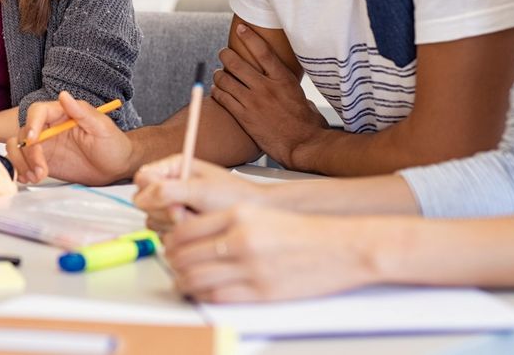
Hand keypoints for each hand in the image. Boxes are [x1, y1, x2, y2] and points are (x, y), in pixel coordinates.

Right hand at [5, 91, 135, 184]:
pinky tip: (32, 179)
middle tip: (41, 170)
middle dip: (27, 153)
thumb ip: (82, 112)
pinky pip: (23, 163)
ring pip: (18, 148)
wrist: (116, 167)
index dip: (31, 124)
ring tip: (37, 177)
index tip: (33, 140)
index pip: (37, 112)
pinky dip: (22, 171)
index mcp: (61, 114)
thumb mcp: (102, 127)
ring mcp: (44, 145)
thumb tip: (64, 96)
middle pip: (23, 133)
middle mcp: (49, 127)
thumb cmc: (113, 144)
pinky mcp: (43, 161)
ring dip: (22, 164)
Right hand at [133, 154, 265, 233]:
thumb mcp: (201, 191)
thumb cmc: (236, 197)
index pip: (142, 179)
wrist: (257, 215)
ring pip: (153, 220)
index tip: (172, 200)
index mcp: (173, 168)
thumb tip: (141, 197)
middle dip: (166, 211)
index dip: (152, 192)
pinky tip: (197, 228)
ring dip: (174, 224)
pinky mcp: (177, 225)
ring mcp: (173, 206)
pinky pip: (163, 234)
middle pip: (145, 202)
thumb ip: (168, 191)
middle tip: (188, 211)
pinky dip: (180, 235)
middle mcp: (170, 186)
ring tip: (197, 219)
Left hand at [163, 205, 373, 302]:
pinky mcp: (262, 292)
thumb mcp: (258, 215)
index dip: (172, 241)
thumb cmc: (300, 231)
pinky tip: (204, 293)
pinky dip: (203, 297)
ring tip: (185, 282)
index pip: (184, 230)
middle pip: (185, 255)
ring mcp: (250, 267)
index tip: (171, 246)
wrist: (341, 247)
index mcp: (237, 215)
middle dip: (174, 263)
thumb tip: (190, 236)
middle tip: (174, 266)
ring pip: (196, 279)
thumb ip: (224, 223)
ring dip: (184, 282)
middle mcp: (240, 239)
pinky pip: (217, 297)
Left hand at [211, 24, 327, 167]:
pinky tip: (217, 91)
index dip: (249, 37)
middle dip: (226, 55)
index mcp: (283, 80)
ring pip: (225, 80)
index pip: (263, 52)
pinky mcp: (244, 116)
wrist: (303, 145)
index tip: (240, 28)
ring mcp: (253, 102)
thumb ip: (289, 89)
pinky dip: (217, 92)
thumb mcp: (303, 99)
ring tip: (218, 75)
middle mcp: (266, 87)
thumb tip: (286, 87)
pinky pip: (223, 99)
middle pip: (236, 63)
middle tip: (223, 53)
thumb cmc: (308, 125)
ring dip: (218, 75)